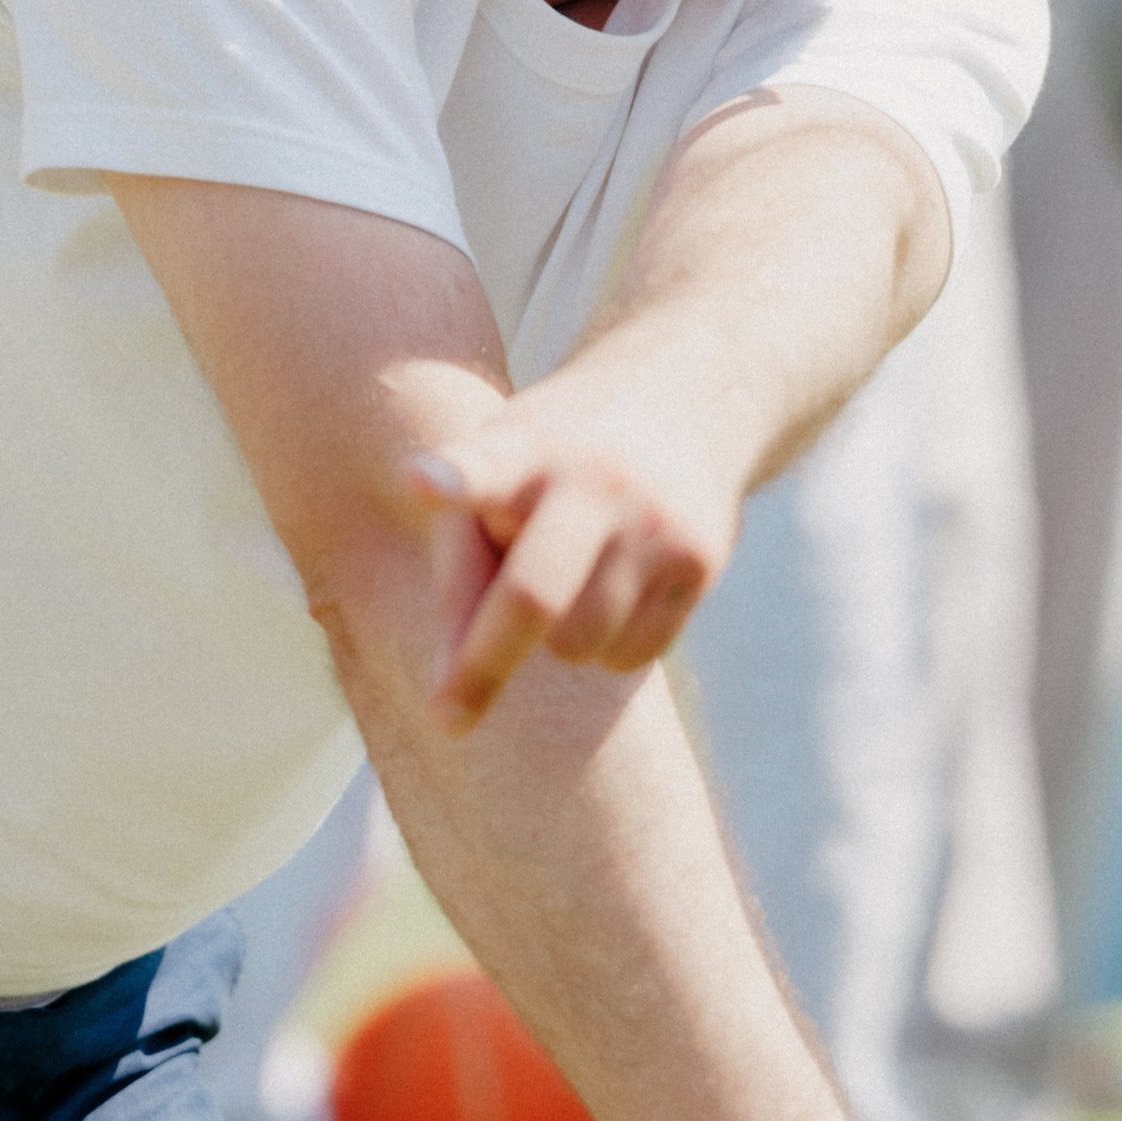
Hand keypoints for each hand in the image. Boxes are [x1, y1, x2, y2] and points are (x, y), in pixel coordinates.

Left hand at [406, 346, 741, 731]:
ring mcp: (654, 522)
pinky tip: (613, 587)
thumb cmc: (553, 461)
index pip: (486, 465)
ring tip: (566, 577)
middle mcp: (593, 480)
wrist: (685, 401)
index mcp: (524, 448)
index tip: (421, 482)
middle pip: (533, 597)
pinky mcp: (700, 562)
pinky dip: (606, 646)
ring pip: (580, 645)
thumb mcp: (499, 475)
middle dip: (484, 666)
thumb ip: (463, 568)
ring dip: (556, 640)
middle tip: (445, 719)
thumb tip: (455, 691)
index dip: (453, 479)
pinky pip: (630, 654)